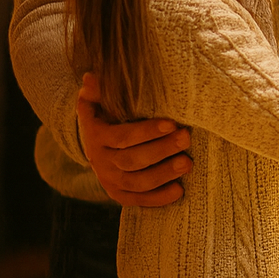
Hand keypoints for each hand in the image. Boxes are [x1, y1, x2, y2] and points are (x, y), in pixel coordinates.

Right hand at [77, 73, 191, 206]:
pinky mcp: (119, 194)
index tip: (171, 124)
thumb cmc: (107, 114)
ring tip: (187, 163)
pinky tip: (178, 191)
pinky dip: (157, 199)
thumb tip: (91, 76)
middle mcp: (101, 161)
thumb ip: (98, 90)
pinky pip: (137, 200)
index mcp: (97, 136)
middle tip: (187, 138)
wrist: (97, 142)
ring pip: (136, 182)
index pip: (122, 137)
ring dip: (163, 174)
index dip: (146, 132)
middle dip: (161, 150)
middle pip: (132, 160)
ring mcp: (109, 180)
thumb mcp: (99, 100)